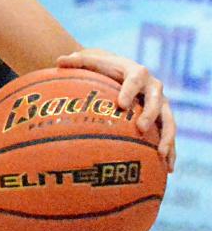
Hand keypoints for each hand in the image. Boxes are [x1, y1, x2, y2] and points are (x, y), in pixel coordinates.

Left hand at [56, 49, 175, 171]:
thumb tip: (59, 61)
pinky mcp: (164, 118)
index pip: (135, 79)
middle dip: (150, 114)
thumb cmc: (102, 69)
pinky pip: (169, 135)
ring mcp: (161, 104)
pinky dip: (171, 151)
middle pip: (156, 100)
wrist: (122, 72)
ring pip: (169, 120)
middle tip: (140, 128)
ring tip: (160, 154)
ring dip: (167, 137)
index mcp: (136, 72)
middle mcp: (153, 87)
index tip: (121, 104)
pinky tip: (168, 168)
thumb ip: (76, 61)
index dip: (130, 90)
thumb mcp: (91, 62)